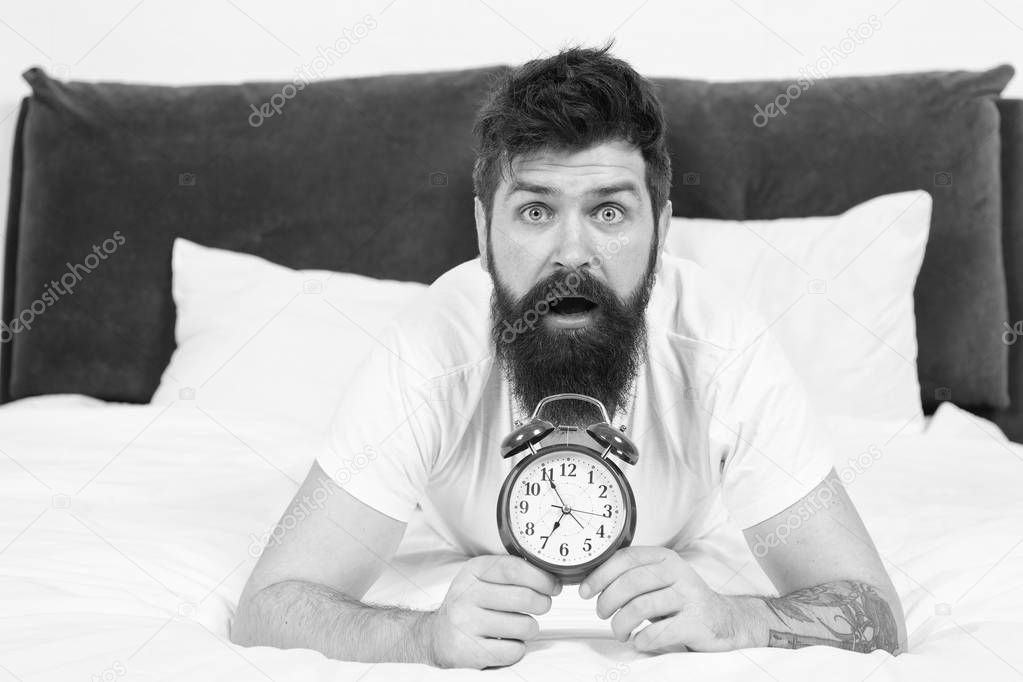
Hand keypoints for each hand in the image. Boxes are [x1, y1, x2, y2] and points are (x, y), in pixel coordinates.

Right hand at [427, 555, 561, 668]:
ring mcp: (466, 623)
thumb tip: (550, 576)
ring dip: (530, 628)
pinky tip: (506, 641)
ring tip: (519, 625)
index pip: (514, 569)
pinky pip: (514, 650)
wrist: (436, 636)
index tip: (553, 585)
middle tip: (541, 605)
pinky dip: (517, 648)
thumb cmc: (469, 605)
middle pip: (523, 597)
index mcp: (472, 572)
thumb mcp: (482, 578)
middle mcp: (466, 595)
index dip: (541, 578)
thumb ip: (511, 572)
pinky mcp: (470, 651)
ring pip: (523, 626)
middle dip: (542, 603)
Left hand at [578, 546, 745, 652]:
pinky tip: (638, 640)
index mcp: (664, 558)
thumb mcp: (658, 581)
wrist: (722, 619)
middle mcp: (677, 572)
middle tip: (602, 613)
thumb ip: (631, 576)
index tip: (585, 591)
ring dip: (621, 623)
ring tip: (619, 631)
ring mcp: (688, 597)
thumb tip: (590, 582)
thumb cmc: (681, 600)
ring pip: (641, 607)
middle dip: (607, 600)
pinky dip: (641, 640)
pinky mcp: (696, 622)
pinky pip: (659, 632)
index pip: (626, 558)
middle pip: (630, 582)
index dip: (600, 574)